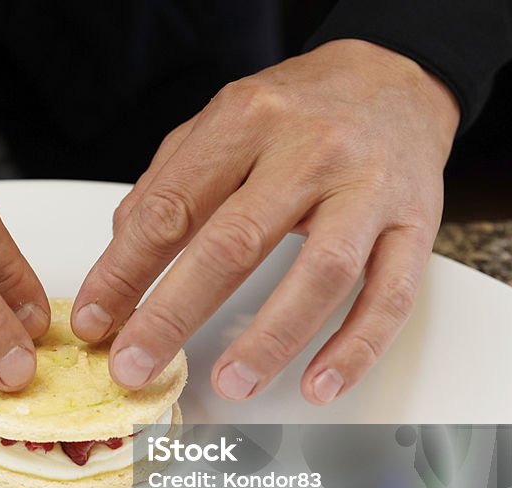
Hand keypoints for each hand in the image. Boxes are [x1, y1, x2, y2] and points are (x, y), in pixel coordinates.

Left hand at [71, 39, 459, 403]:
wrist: (395, 78)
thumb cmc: (297, 111)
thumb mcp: (221, 124)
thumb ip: (167, 184)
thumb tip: (119, 259)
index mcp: (246, 119)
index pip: (171, 207)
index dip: (124, 270)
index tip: (95, 319)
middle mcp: (309, 150)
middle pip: (234, 243)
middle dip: (173, 314)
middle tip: (135, 364)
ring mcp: (368, 188)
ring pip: (321, 273)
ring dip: (271, 339)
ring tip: (230, 383)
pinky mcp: (416, 224)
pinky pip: (391, 295)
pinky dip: (355, 348)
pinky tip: (319, 385)